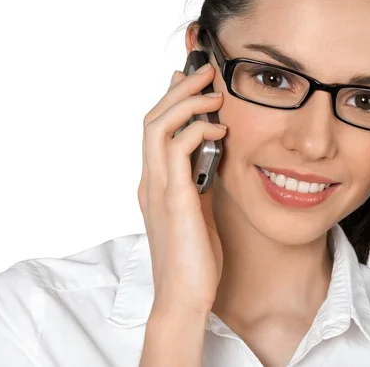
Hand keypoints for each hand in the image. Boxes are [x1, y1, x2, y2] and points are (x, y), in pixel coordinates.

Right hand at [137, 63, 225, 314]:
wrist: (184, 297)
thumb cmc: (194, 257)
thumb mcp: (199, 209)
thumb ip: (199, 181)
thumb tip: (212, 154)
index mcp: (156, 183)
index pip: (155, 129)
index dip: (170, 100)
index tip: (191, 81)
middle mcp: (150, 181)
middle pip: (152, 118)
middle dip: (178, 89)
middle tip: (205, 72)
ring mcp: (157, 189)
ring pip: (158, 126)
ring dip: (186, 102)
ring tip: (214, 92)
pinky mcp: (173, 200)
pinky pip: (177, 150)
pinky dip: (197, 130)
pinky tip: (219, 129)